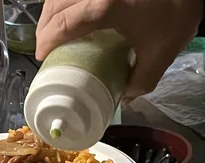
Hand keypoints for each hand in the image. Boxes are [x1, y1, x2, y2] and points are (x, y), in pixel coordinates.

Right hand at [36, 0, 202, 97]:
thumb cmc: (176, 9)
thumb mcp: (162, 50)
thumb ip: (143, 80)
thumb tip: (126, 96)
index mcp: (104, 6)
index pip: (63, 24)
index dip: (47, 41)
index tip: (42, 57)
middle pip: (54, 6)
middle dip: (43, 29)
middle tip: (44, 48)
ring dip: (49, 15)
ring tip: (51, 32)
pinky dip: (60, 2)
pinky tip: (65, 13)